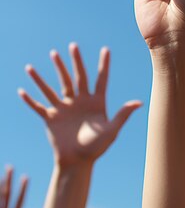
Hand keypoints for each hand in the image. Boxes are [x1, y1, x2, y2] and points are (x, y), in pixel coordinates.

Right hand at [19, 44, 141, 166]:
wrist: (78, 162)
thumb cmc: (97, 148)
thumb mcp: (112, 130)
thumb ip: (123, 115)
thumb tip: (139, 102)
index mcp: (96, 102)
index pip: (101, 79)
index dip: (104, 64)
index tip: (106, 49)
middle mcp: (80, 101)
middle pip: (77, 77)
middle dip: (75, 61)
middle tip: (73, 45)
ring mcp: (65, 108)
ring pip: (55, 87)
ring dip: (48, 75)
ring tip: (43, 60)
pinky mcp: (51, 118)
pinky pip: (38, 107)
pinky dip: (30, 100)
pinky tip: (21, 90)